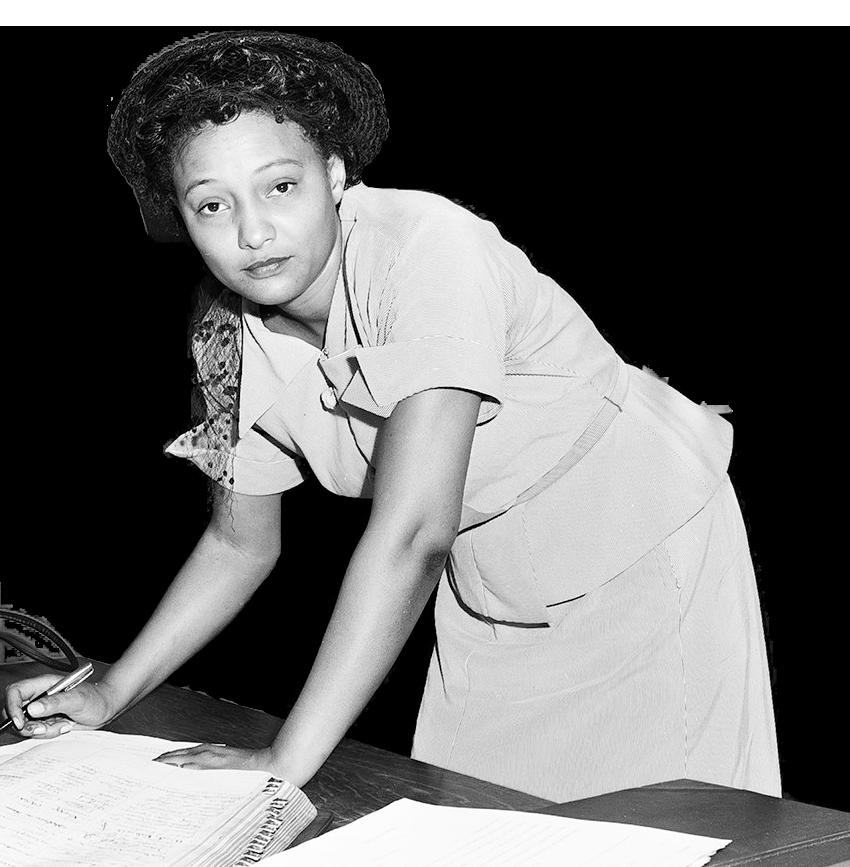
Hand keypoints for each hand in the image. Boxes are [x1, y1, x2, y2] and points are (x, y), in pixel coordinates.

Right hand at [3, 675, 115, 738]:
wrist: (105, 710)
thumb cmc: (96, 699)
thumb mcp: (77, 700)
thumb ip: (55, 703)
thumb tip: (33, 708)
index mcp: (43, 685)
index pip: (15, 692)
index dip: (12, 707)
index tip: (21, 722)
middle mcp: (40, 697)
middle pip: (15, 712)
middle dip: (27, 725)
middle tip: (44, 728)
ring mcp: (42, 710)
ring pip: (25, 726)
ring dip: (42, 731)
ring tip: (62, 724)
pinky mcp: (46, 721)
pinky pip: (36, 732)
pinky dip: (48, 734)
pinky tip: (63, 726)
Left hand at [153, 744, 279, 774]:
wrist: (264, 763)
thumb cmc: (245, 764)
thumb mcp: (224, 764)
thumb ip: (210, 764)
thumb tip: (191, 769)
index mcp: (210, 753)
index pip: (185, 753)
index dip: (170, 757)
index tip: (156, 761)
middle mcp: (210, 752)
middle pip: (184, 753)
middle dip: (167, 758)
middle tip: (151, 762)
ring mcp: (216, 756)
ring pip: (189, 756)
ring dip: (174, 759)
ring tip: (159, 763)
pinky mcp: (221, 760)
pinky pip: (202, 762)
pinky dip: (190, 762)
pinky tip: (181, 766)